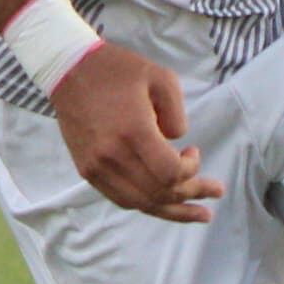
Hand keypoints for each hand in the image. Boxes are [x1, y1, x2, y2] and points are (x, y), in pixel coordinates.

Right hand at [52, 41, 222, 225]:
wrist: (69, 70)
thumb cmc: (117, 70)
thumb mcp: (161, 78)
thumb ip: (177, 115)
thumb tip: (176, 144)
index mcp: (133, 131)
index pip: (170, 173)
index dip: (191, 171)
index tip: (194, 151)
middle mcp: (113, 156)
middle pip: (159, 193)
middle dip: (191, 194)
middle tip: (214, 191)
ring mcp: (97, 167)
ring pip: (141, 203)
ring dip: (173, 210)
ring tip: (198, 213)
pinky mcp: (87, 170)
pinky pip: (121, 198)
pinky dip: (146, 204)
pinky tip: (165, 204)